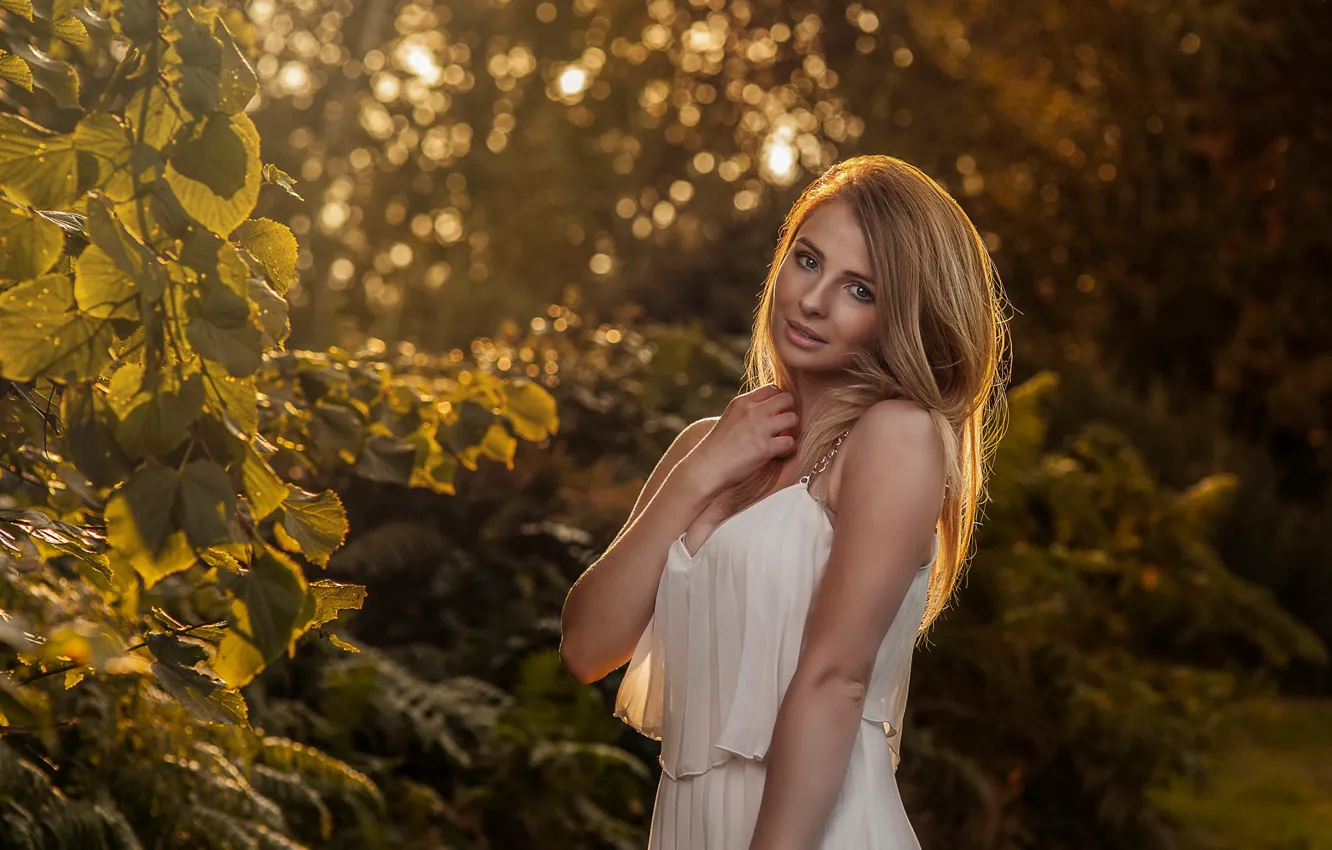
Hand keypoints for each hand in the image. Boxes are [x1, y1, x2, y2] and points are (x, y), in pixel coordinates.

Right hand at [683, 384, 797, 494]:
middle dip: (790, 412)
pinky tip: (778, 454)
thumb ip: (748, 412)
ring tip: (782, 440)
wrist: (705, 468)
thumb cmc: (718, 447)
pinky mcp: (764, 448)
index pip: (773, 389)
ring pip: (792, 418)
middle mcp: (751, 411)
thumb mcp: (730, 419)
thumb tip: (773, 412)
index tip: (776, 414)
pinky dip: (788, 449)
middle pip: (787, 399)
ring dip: (792, 430)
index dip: (779, 401)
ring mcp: (758, 428)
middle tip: (784, 426)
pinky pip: (790, 442)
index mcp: (742, 402)